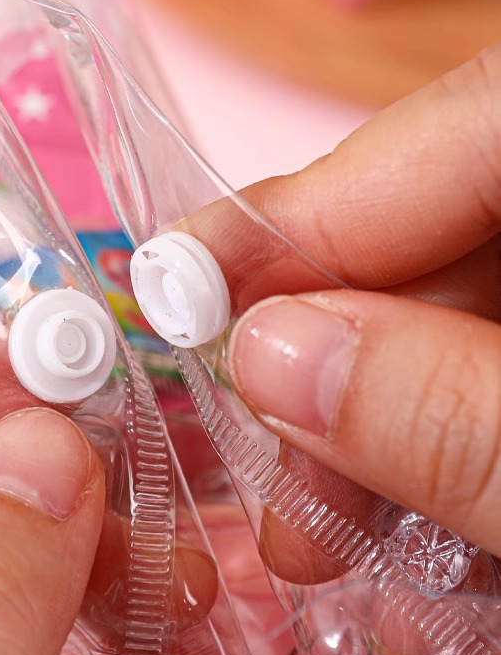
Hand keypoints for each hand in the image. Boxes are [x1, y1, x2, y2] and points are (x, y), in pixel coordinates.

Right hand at [187, 47, 500, 573]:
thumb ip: (452, 415)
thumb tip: (267, 353)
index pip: (469, 120)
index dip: (316, 203)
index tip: (184, 285)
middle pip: (454, 214)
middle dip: (347, 342)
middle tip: (271, 465)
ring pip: (481, 294)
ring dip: (397, 410)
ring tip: (333, 534)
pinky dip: (465, 426)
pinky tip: (431, 519)